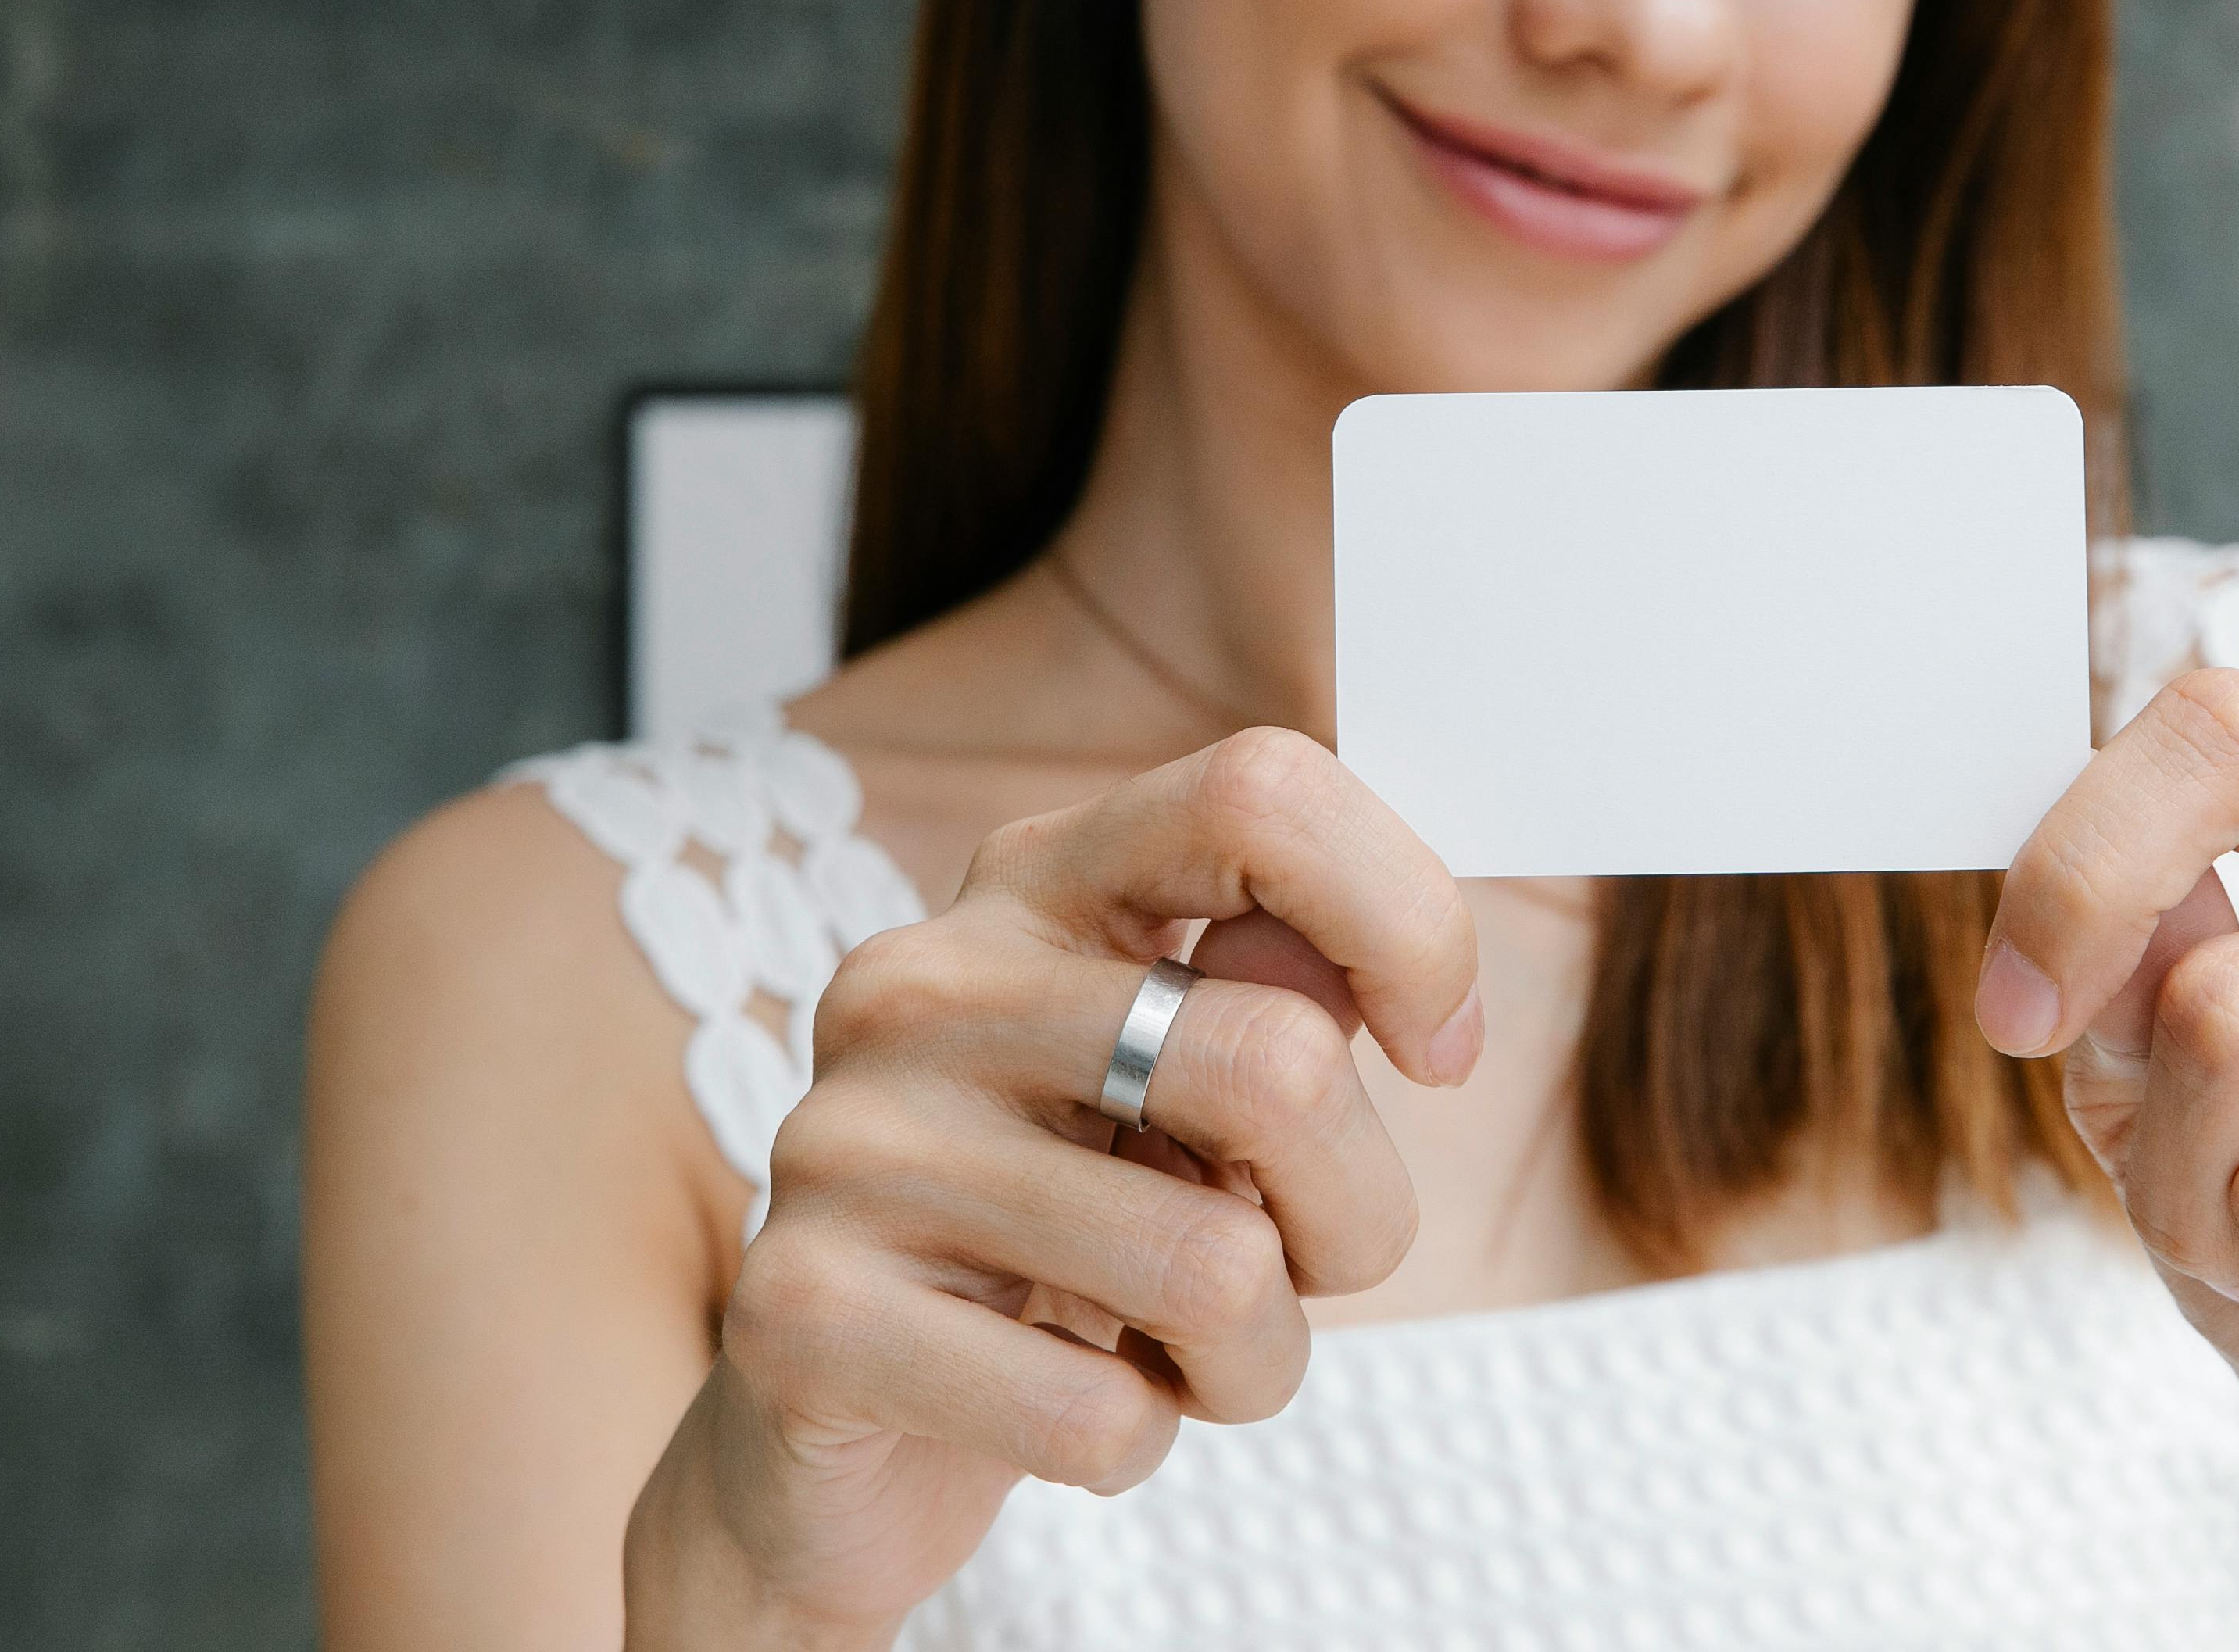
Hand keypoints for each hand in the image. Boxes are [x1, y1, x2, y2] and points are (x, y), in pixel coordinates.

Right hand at [624, 728, 1483, 1651]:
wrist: (832, 1443)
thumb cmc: (1059, 1248)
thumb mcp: (1190, 1102)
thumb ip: (1288, 1001)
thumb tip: (1383, 982)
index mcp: (1030, 886)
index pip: (1256, 792)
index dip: (1410, 924)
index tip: (1439, 1051)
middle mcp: (921, 982)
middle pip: (1277, 1062)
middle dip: (1354, 1215)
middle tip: (1296, 1269)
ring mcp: (847, 1141)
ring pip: (1214, 1271)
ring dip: (1251, 1362)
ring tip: (1171, 1357)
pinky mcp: (800, 1314)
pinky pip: (1097, 1416)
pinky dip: (1135, 1446)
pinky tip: (1068, 1411)